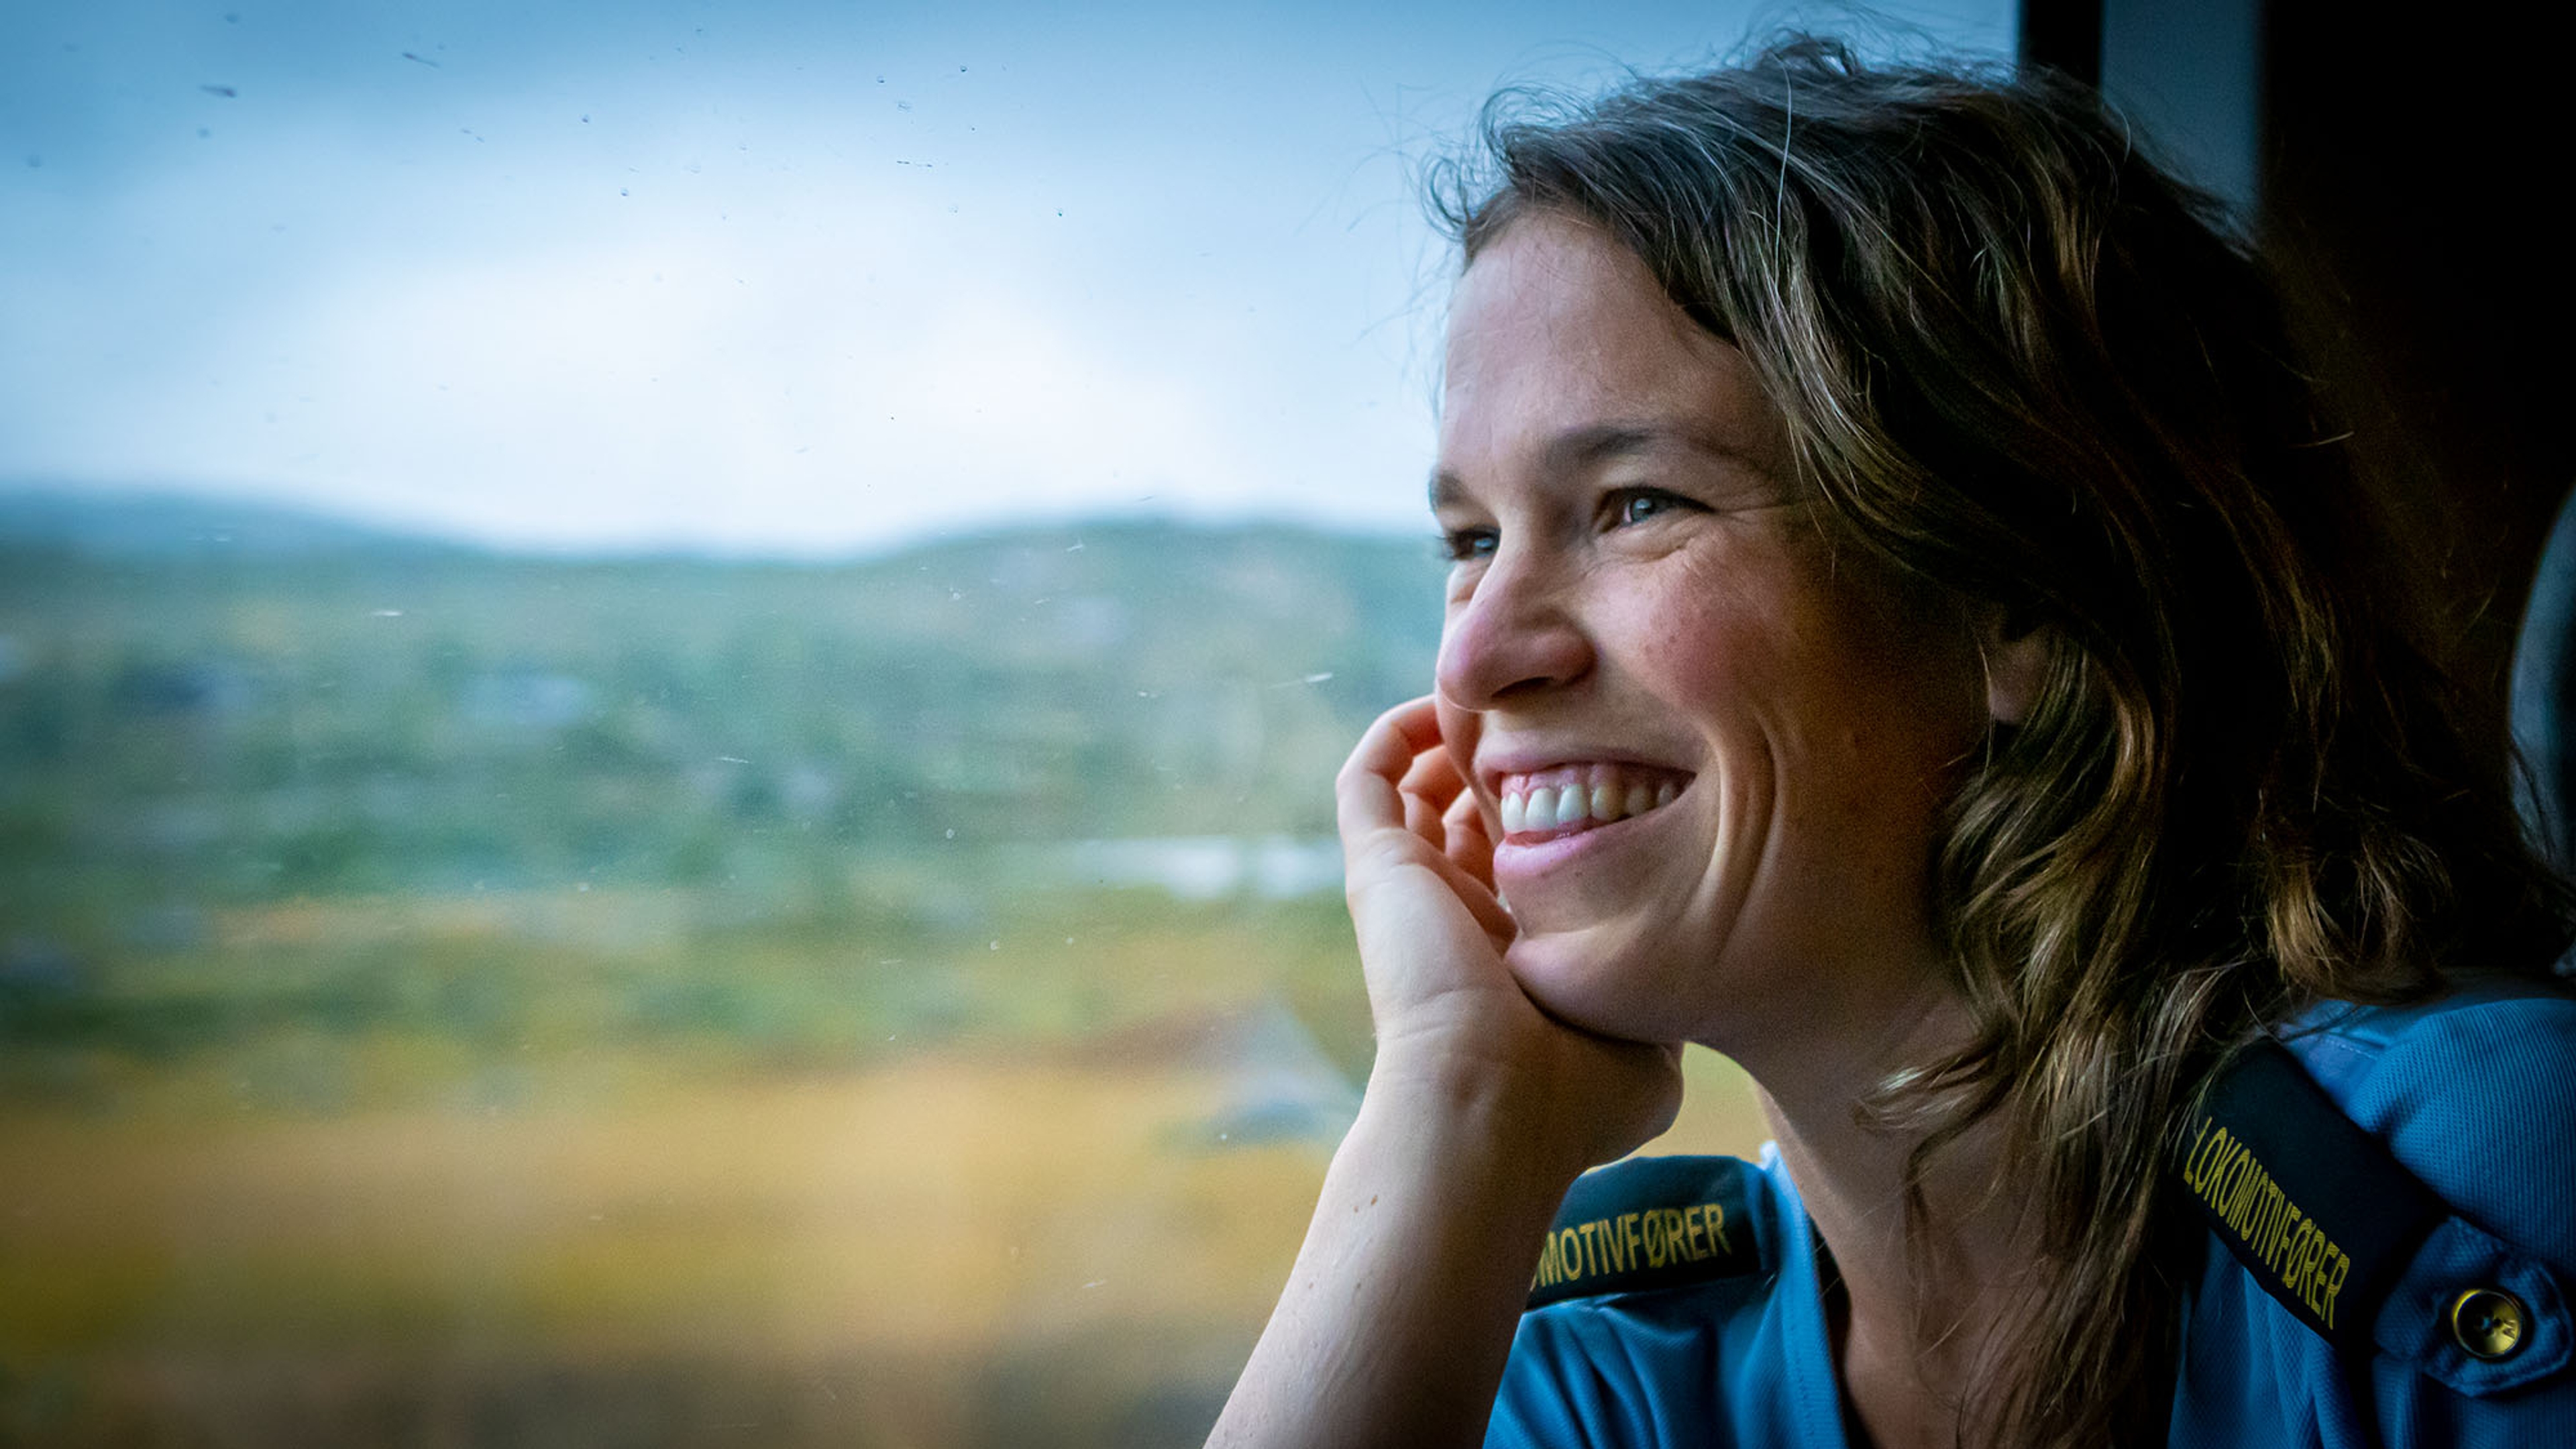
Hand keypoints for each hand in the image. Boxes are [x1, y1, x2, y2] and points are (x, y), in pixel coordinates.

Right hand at [1336, 697, 1682, 1180]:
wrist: (1492, 1105)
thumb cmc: (1572, 1097)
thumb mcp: (1648, 1053)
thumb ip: (1662, 1003)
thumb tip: (1693, 986)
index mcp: (1515, 952)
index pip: (1526, 861)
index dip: (1560, 810)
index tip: (1617, 764)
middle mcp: (1459, 914)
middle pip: (1472, 814)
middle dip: (1513, 760)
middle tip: (1562, 706)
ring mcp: (1412, 888)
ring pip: (1418, 786)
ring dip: (1457, 736)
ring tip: (1508, 690)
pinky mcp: (1377, 865)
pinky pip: (1370, 776)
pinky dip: (1401, 731)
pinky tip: (1451, 700)